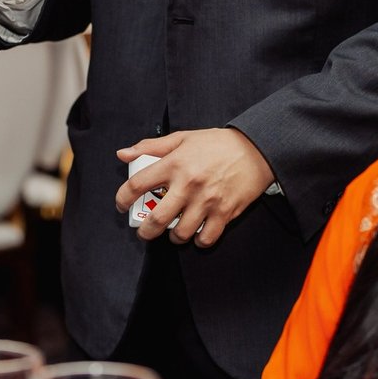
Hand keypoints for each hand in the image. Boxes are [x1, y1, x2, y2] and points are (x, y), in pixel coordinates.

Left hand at [114, 128, 274, 245]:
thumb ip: (151, 147)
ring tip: (172, 232)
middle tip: (144, 232)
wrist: (255, 150)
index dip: (123, 198)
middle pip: (156, 219)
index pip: (137, 184)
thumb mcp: (182, 138)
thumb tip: (123, 154)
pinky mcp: (225, 212)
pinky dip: (198, 240)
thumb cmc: (217, 144)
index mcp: (174, 164)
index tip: (122, 205)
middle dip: (145, 231)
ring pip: (180, 233)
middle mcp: (188, 184)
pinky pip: (206, 237)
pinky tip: (196, 234)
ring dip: (173, 237)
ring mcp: (207, 200)